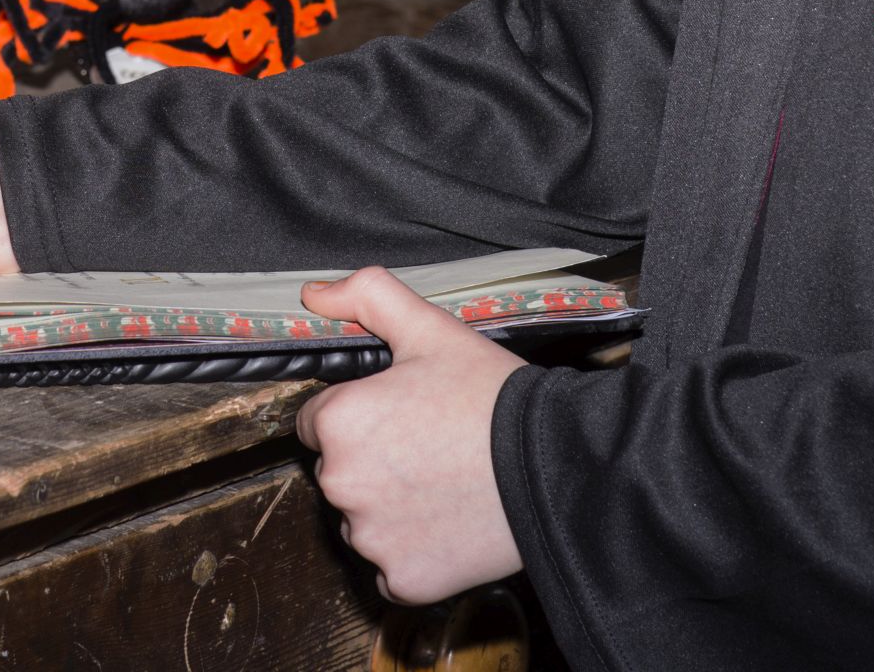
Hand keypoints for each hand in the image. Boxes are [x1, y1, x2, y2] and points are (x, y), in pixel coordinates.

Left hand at [293, 266, 527, 603]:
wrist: (558, 469)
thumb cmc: (493, 399)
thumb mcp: (431, 330)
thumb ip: (367, 297)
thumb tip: (314, 294)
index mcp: (339, 421)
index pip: (317, 422)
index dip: (360, 415)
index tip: (402, 416)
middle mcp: (341, 483)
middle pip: (339, 471)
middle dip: (373, 460)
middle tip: (429, 447)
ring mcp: (370, 537)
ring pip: (362, 519)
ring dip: (389, 507)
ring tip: (444, 484)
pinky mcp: (401, 580)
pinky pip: (389, 565)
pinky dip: (413, 550)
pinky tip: (448, 523)